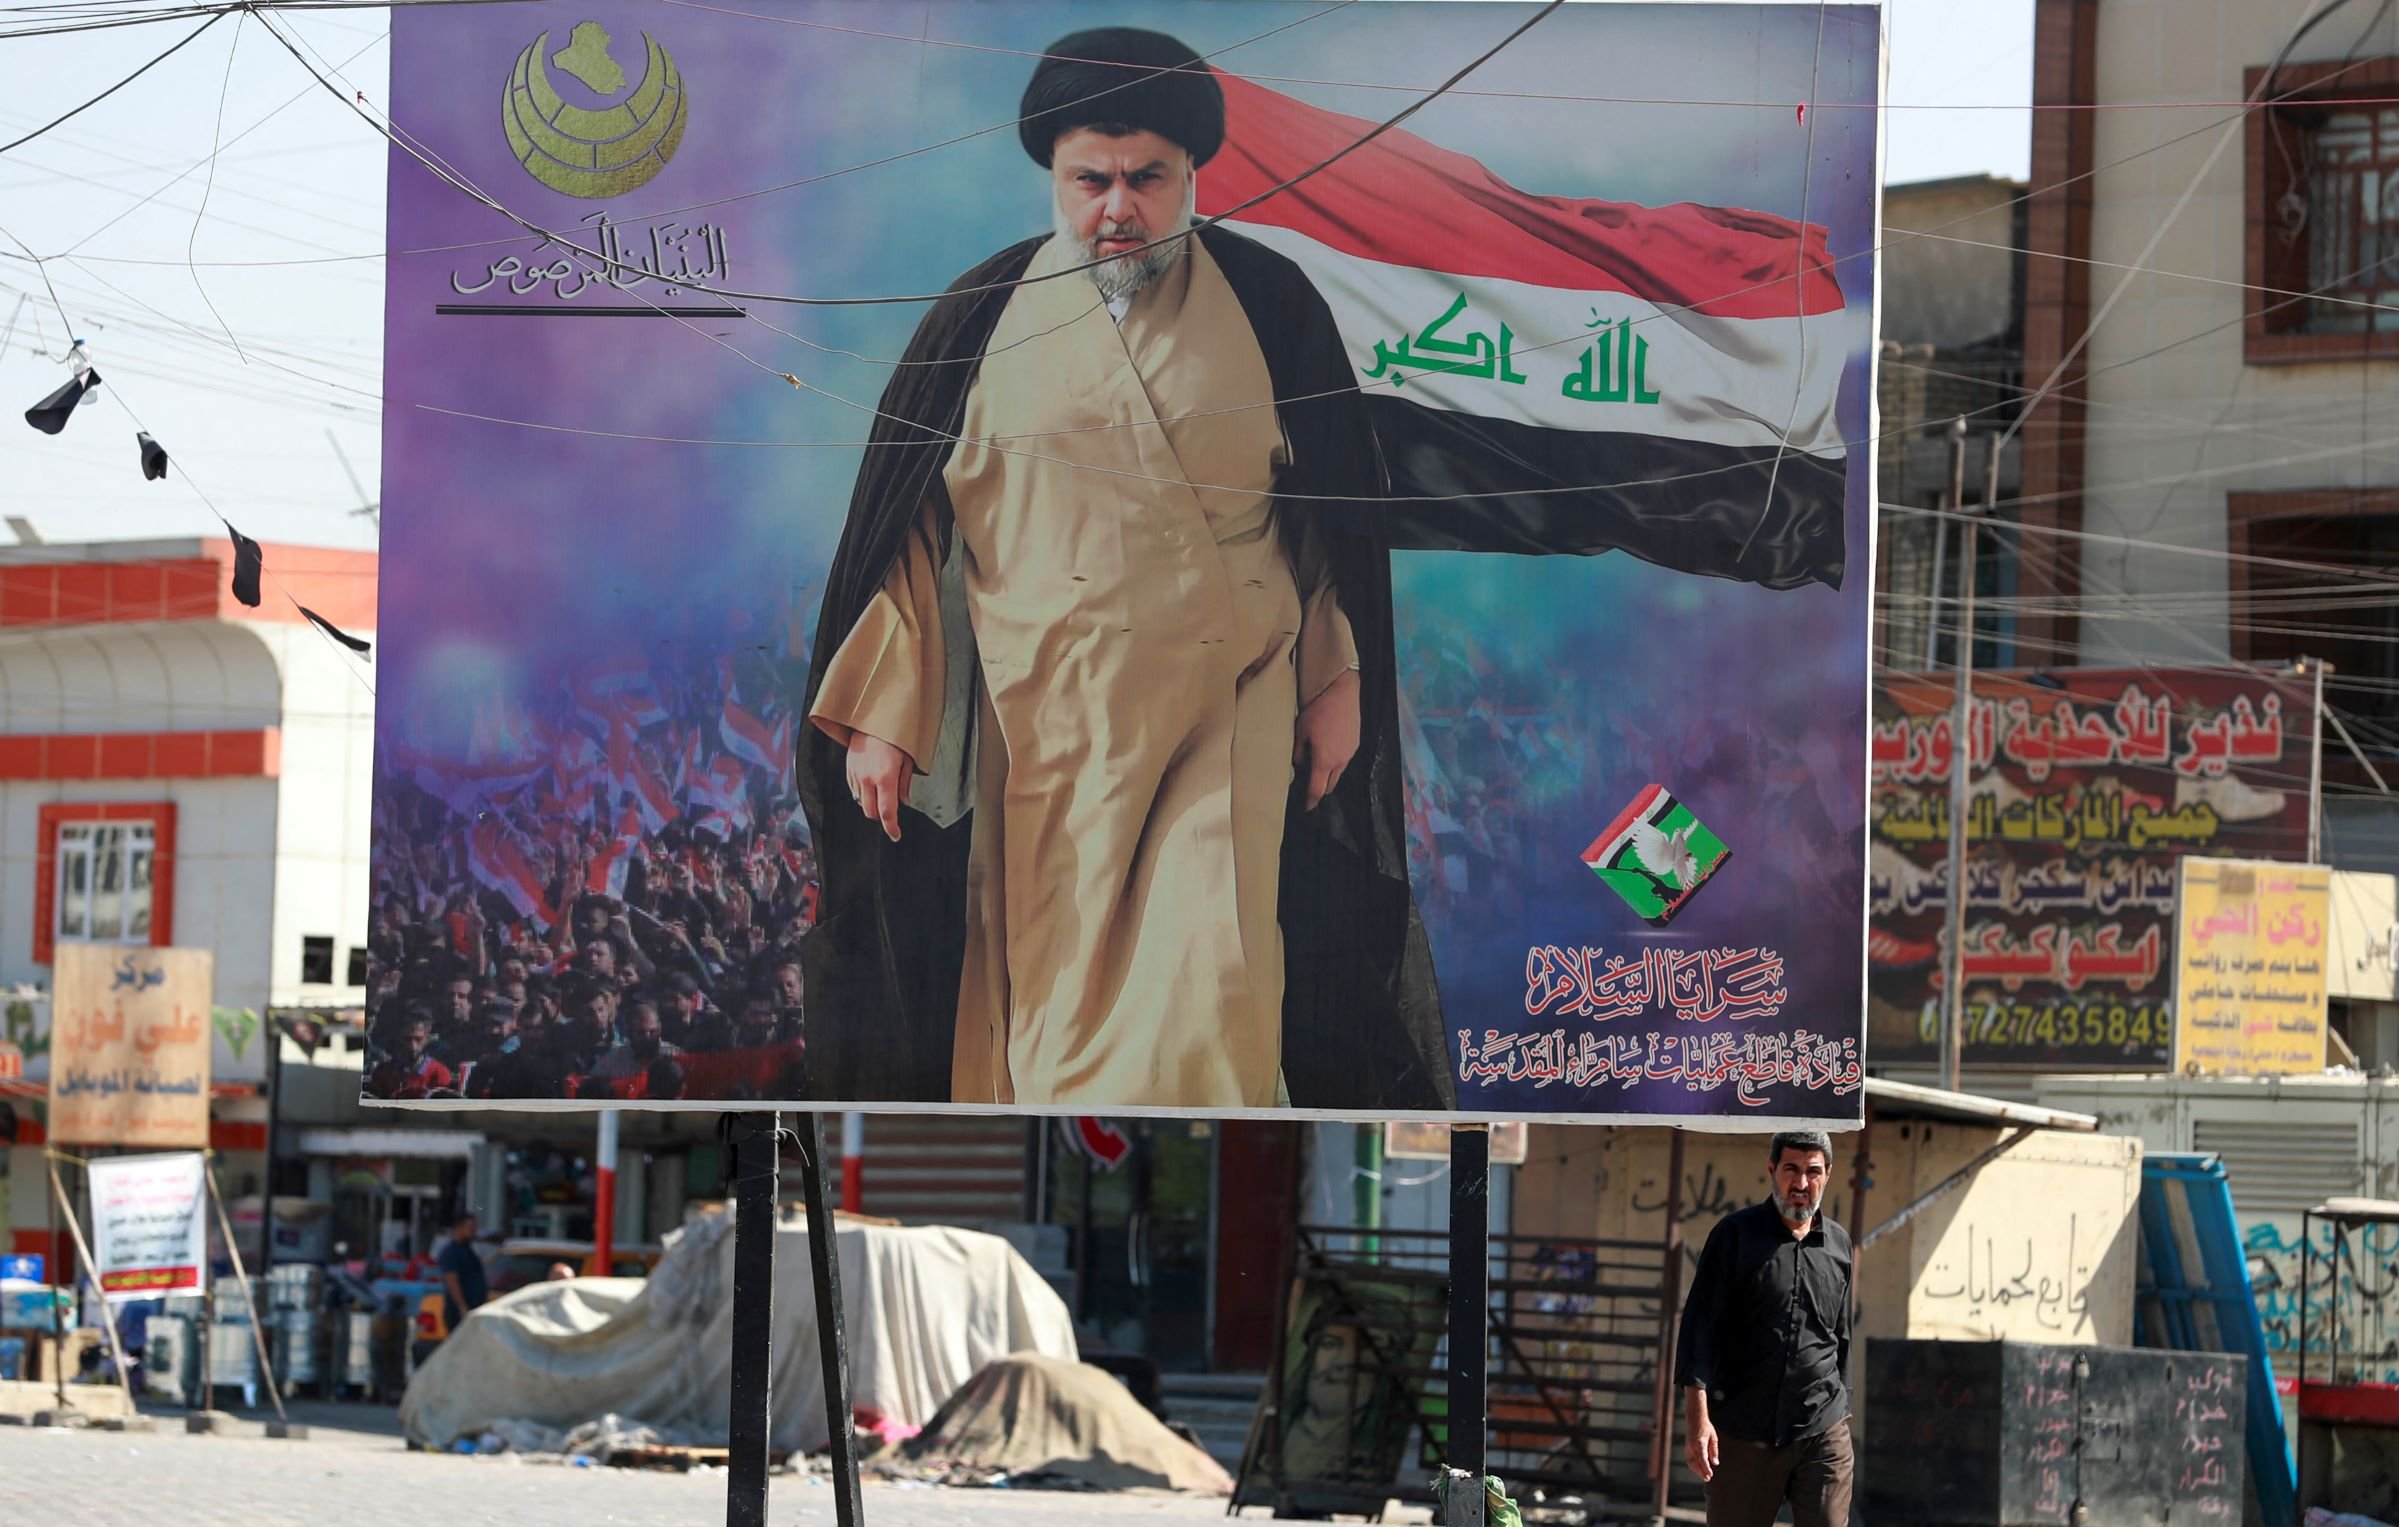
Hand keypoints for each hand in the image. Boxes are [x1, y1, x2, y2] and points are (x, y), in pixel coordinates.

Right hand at [845, 732, 915, 841]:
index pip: (887, 812)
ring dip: (871, 804)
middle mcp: (868, 779)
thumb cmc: (894, 736)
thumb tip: (903, 801)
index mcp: (885, 778)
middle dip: (881, 817)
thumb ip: (905, 783)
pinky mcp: (849, 769)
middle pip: (871, 812)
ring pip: (861, 802)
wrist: (871, 718)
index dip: (891, 827)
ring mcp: (856, 775)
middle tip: (891, 812)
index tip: (896, 835)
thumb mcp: (908, 759)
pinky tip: (871, 784)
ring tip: (881, 793)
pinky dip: (862, 793)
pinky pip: (854, 790)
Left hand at [1294, 669, 1360, 810]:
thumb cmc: (1318, 710)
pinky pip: (1345, 759)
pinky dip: (1336, 762)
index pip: (1317, 790)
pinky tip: (1328, 751)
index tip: (1307, 807)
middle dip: (1320, 789)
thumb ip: (1297, 752)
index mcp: (1324, 761)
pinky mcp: (1355, 743)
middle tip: (1309, 785)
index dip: (1311, 801)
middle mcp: (1340, 761)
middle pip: (1330, 785)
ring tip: (1317, 766)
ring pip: (1338, 772)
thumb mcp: (1300, 731)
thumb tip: (1297, 764)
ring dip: (1329, 774)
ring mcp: (1350, 752)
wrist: (1341, 691)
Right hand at [1685, 1414, 1718, 1481]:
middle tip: (1708, 1478)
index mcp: (1699, 1443)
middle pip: (1696, 1463)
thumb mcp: (1713, 1438)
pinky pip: (1689, 1460)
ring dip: (1697, 1471)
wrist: (1694, 1419)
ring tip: (1704, 1476)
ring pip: (1691, 1463)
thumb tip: (1715, 1463)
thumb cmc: (1706, 1428)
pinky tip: (1699, 1470)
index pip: (1702, 1459)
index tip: (1711, 1474)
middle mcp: (1692, 1446)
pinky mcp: (1686, 1448)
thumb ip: (1714, 1451)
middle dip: (1702, 1472)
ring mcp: (1688, 1447)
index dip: (1706, 1468)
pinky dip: (1694, 1466)